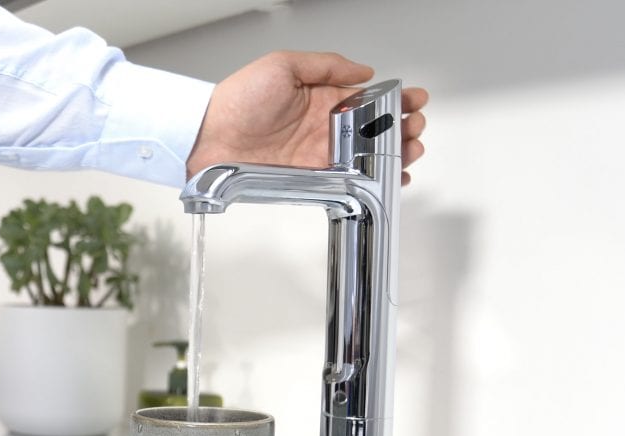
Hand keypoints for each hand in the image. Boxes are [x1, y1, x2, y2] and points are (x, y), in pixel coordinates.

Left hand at [186, 51, 428, 184]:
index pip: (369, 97)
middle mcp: (324, 126)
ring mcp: (320, 153)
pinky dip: (375, 181)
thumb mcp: (283, 65)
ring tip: (411, 150)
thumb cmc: (237, 100)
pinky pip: (351, 180)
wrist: (209, 138)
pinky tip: (391, 177)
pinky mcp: (313, 177)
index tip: (414, 99)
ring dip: (395, 154)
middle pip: (376, 129)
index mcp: (321, 97)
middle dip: (403, 128)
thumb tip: (363, 71)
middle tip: (415, 127)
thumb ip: (326, 65)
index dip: (395, 99)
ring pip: (369, 156)